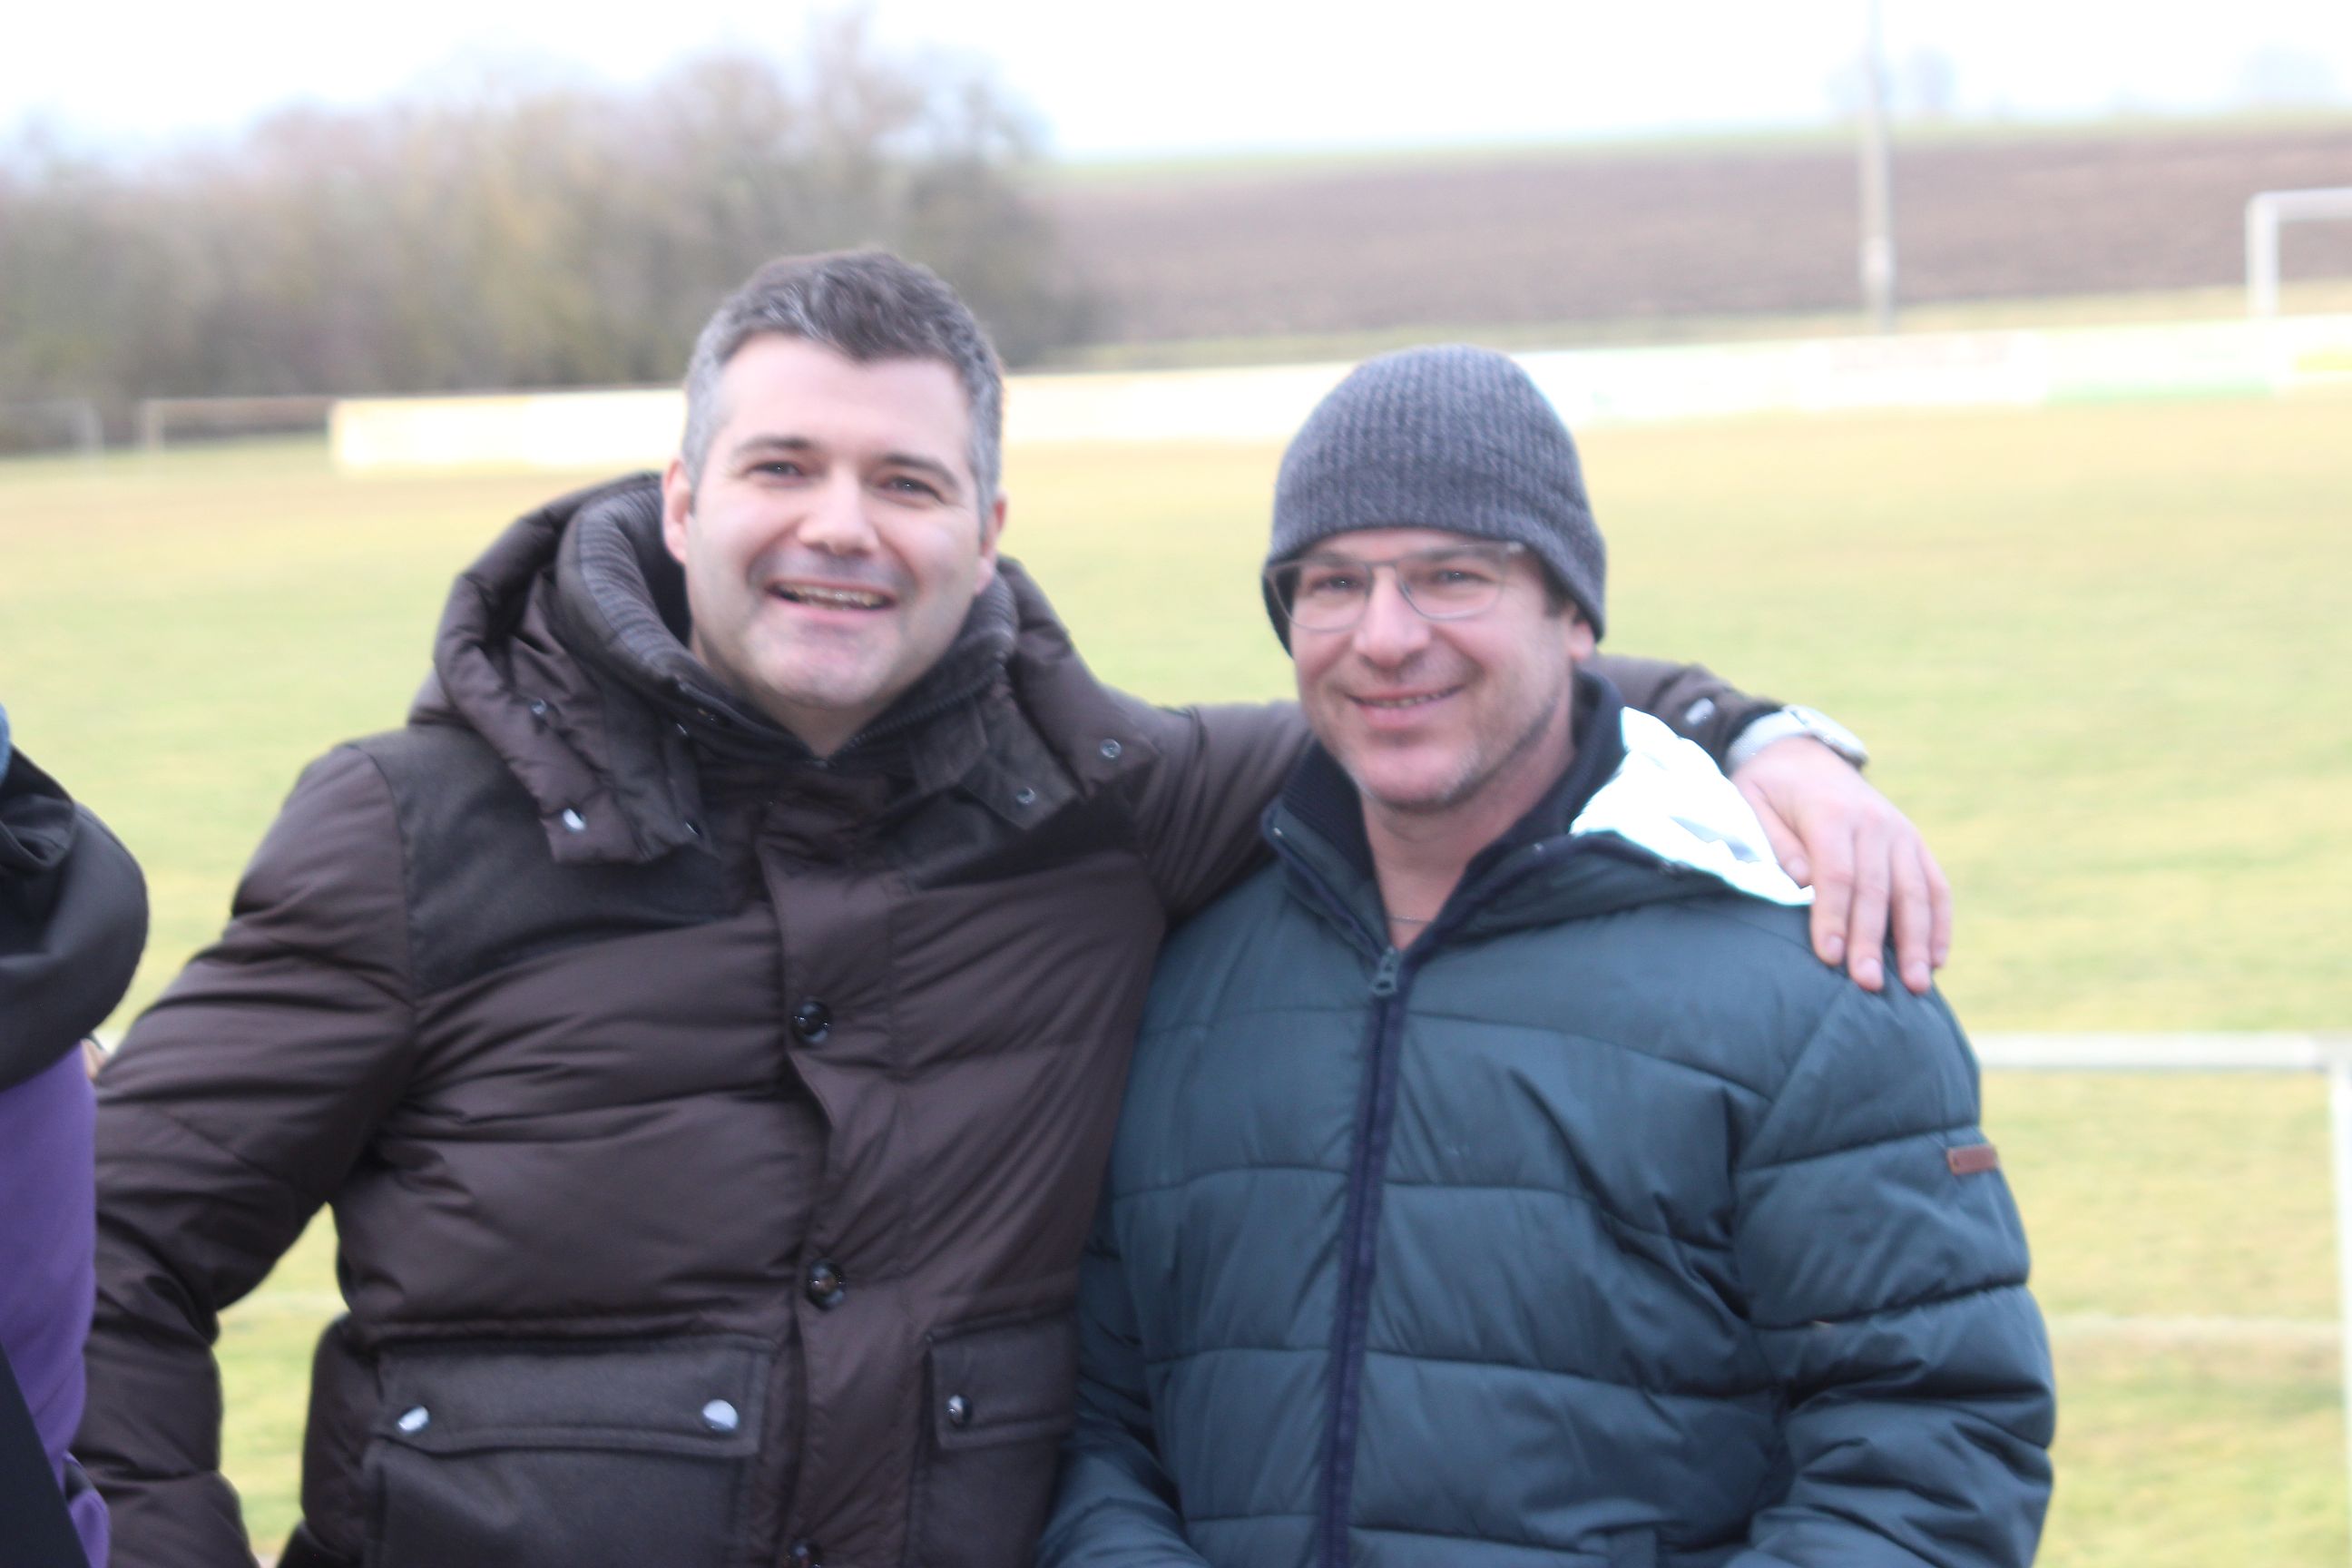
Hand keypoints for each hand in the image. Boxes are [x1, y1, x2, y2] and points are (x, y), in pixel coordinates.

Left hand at [1732, 737, 1951, 994]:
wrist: (1804, 756)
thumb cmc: (1770, 789)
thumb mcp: (1751, 801)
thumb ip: (1775, 841)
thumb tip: (1801, 882)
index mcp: (1831, 813)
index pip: (1837, 874)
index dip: (1834, 917)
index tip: (1829, 957)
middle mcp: (1874, 822)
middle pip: (1878, 889)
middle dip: (1872, 940)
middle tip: (1869, 984)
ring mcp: (1900, 833)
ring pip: (1916, 892)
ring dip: (1917, 941)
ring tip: (1916, 986)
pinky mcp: (1914, 844)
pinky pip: (1935, 886)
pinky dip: (1939, 924)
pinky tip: (1936, 961)